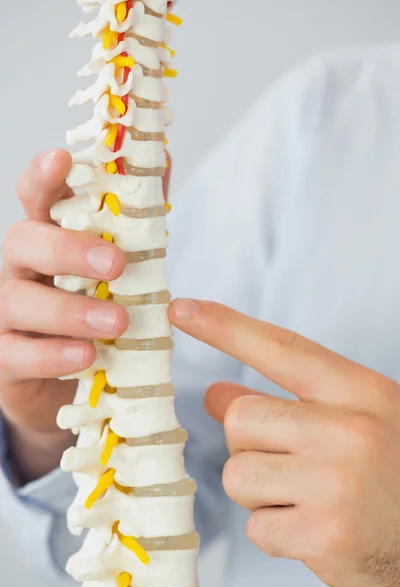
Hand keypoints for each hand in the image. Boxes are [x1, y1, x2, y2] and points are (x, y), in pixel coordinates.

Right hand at [0, 149, 170, 483]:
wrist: (76, 373)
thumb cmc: (97, 307)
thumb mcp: (124, 261)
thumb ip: (139, 216)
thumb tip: (164, 158)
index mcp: (49, 240)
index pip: (36, 199)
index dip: (43, 178)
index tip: (61, 160)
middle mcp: (22, 270)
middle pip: (21, 242)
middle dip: (66, 249)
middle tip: (114, 264)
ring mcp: (9, 315)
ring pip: (19, 300)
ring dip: (69, 310)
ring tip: (116, 322)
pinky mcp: (8, 359)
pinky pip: (18, 355)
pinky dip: (53, 355)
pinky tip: (86, 355)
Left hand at [169, 299, 399, 586]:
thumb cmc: (390, 475)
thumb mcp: (354, 421)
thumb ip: (286, 402)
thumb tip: (217, 393)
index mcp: (361, 392)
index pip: (280, 348)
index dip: (225, 326)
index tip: (182, 310)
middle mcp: (351, 431)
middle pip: (241, 419)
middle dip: (250, 444)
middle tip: (290, 463)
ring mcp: (337, 484)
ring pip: (238, 474)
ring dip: (261, 490)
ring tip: (306, 497)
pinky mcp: (325, 536)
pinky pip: (256, 525)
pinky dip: (275, 530)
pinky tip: (313, 528)